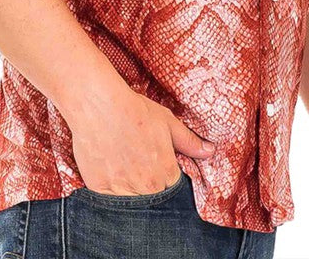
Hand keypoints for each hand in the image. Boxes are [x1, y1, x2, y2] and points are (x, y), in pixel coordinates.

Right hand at [68, 86, 214, 195]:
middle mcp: (146, 186)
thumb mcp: (167, 122)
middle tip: (137, 163)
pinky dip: (110, 193)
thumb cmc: (134, 110)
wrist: (99, 104)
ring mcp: (122, 189)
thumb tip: (210, 151)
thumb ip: (189, 142)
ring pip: (131, 203)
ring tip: (123, 166)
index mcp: (166, 171)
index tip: (155, 163)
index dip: (164, 175)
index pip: (172, 187)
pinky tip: (110, 172)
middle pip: (152, 198)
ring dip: (130, 191)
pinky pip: (109, 202)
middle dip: (148, 185)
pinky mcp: (99, 189)